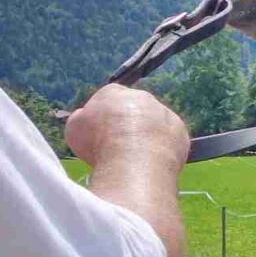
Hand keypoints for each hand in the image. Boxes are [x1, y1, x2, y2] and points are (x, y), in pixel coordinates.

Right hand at [63, 84, 187, 170]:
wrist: (133, 159)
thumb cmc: (98, 144)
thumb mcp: (75, 128)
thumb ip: (82, 119)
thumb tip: (85, 117)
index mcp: (114, 92)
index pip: (108, 99)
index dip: (103, 118)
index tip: (100, 136)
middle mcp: (142, 97)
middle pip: (133, 111)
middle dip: (127, 127)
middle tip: (119, 149)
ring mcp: (164, 113)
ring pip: (154, 125)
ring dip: (147, 138)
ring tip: (136, 160)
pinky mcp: (180, 131)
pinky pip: (170, 140)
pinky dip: (163, 150)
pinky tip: (153, 164)